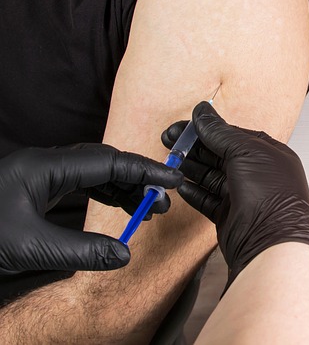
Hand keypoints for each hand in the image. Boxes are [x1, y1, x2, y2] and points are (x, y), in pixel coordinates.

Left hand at [0, 144, 182, 273]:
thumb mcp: (30, 247)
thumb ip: (81, 250)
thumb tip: (124, 254)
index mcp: (46, 167)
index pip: (108, 162)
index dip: (144, 172)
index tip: (171, 181)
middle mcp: (46, 165)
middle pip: (104, 163)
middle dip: (137, 180)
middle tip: (161, 202)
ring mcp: (40, 176)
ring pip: (94, 174)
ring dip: (122, 189)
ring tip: (145, 209)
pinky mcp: (36, 189)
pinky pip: (81, 185)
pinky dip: (104, 196)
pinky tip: (118, 210)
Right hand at [162, 102, 308, 289]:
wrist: (271, 243)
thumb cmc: (272, 197)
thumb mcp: (246, 152)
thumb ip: (221, 133)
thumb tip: (203, 113)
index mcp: (268, 153)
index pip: (232, 135)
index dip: (207, 129)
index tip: (184, 126)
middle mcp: (257, 174)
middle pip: (219, 154)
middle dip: (193, 147)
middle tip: (169, 140)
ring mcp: (244, 196)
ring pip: (211, 176)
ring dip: (190, 167)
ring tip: (170, 159)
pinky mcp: (230, 216)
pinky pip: (207, 199)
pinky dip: (193, 191)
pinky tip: (180, 183)